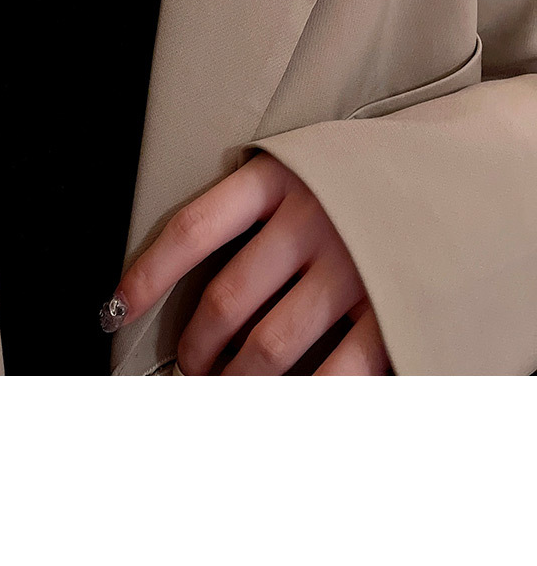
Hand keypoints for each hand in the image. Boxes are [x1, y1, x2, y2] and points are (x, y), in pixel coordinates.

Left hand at [106, 151, 391, 374]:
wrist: (454, 177)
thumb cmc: (360, 179)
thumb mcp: (302, 167)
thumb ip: (252, 209)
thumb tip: (188, 274)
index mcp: (279, 178)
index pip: (192, 230)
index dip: (146, 277)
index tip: (116, 310)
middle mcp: (311, 221)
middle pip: (226, 301)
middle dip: (196, 346)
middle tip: (189, 364)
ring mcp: (353, 268)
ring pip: (269, 347)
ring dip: (234, 379)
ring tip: (224, 386)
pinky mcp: (393, 311)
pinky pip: (335, 375)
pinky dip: (300, 398)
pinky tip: (283, 402)